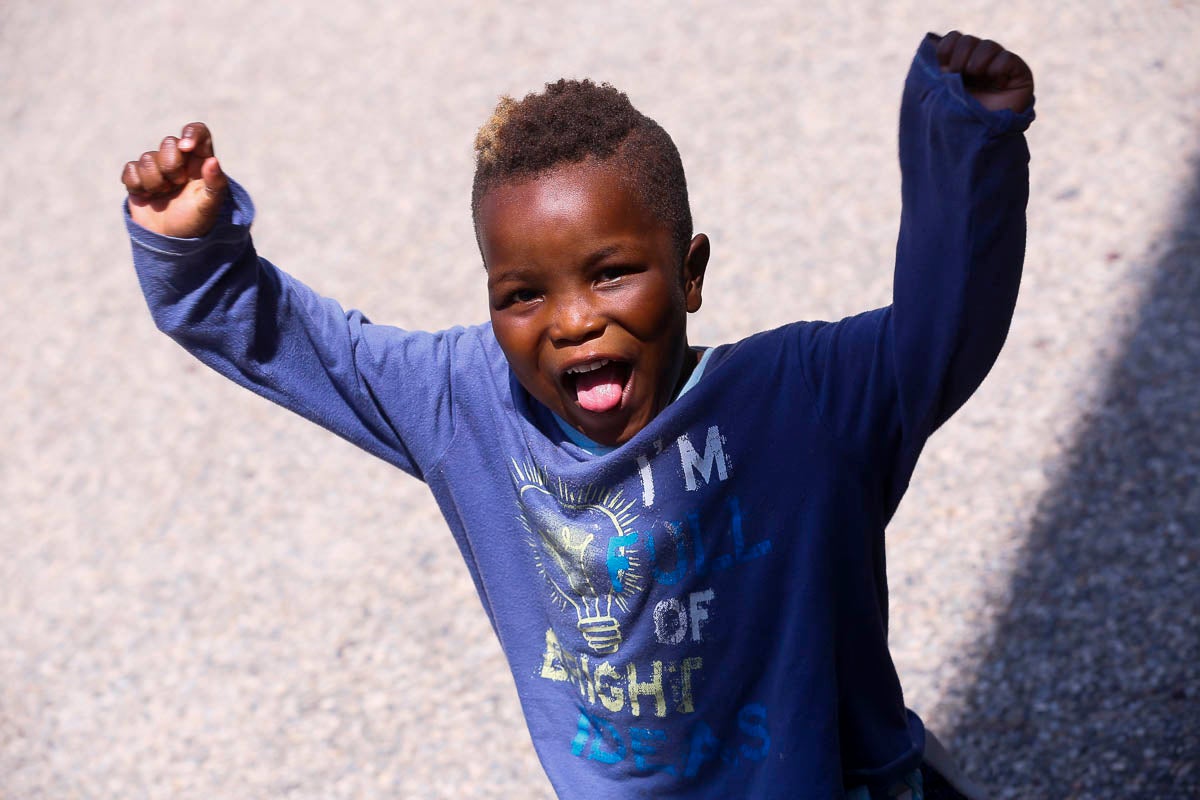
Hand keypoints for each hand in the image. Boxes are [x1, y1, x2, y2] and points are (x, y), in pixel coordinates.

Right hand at [121, 122, 227, 237]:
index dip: (191, 133)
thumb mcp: (210, 205)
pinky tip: (148, 196)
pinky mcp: (137, 177)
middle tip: (177, 184)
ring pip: (147, 158)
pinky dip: (138, 185)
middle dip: (171, 166)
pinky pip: (130, 169)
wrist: (171, 240)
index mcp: (200, 161)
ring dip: (155, 181)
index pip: (198, 131)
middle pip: (169, 143)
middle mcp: (178, 160)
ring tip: (164, 194)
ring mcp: (157, 167)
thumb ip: (215, 183)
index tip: (186, 147)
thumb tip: (213, 161)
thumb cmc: (195, 221)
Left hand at [936, 31, 1033, 113]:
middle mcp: (979, 67)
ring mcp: (999, 70)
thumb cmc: (956, 120)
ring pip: (988, 45)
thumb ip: (938, 70)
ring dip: (977, 60)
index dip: (946, 47)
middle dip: (960, 54)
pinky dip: (998, 66)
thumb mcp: (940, 94)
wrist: (976, 143)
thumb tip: (933, 44)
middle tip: (956, 74)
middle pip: (968, 40)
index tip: (941, 67)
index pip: (954, 40)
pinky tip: (996, 81)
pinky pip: (1007, 59)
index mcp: (959, 69)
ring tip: (975, 75)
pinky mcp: (1019, 76)